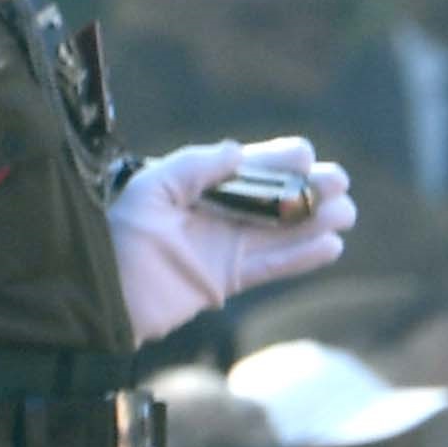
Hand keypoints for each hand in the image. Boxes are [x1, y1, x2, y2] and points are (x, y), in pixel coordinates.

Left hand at [108, 137, 355, 339]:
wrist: (101, 296)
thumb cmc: (116, 236)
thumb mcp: (149, 190)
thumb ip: (193, 167)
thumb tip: (238, 151)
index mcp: (196, 185)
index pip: (246, 167)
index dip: (276, 160)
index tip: (304, 155)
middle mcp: (214, 212)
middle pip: (272, 197)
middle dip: (307, 188)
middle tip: (339, 182)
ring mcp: (222, 246)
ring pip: (280, 231)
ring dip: (314, 221)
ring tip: (346, 213)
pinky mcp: (226, 279)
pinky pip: (271, 266)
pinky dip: (301, 258)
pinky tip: (332, 246)